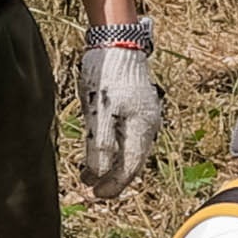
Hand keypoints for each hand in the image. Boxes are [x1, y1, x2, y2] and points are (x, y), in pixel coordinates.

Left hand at [76, 29, 163, 194]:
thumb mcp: (99, 113)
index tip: (96, 194)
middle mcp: (147, 125)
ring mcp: (144, 115)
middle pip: (132, 161)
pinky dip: (114, 148)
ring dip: (111, 164)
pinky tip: (101, 147)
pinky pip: (128, 135)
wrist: (117, 42)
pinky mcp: (137, 106)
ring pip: (130, 149)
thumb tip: (98, 173)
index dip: (113, 185)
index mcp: (141, 129)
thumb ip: (100, 145)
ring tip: (90, 172)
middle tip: (92, 188)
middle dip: (112, 178)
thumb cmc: (108, 75)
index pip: (130, 168)